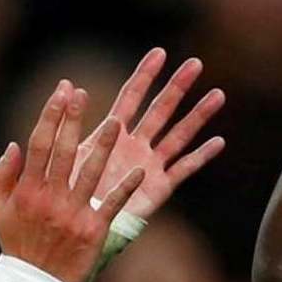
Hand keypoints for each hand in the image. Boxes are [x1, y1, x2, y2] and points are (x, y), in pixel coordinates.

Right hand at [0, 80, 144, 281]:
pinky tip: (139, 172)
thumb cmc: (16, 243)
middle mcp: (50, 198)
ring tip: (116, 122)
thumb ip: (2, 175)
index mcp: (27, 190)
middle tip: (82, 93)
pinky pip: (111, 205)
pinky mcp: (93, 231)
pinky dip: (125, 189)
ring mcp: (73, 214)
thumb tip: (13, 145)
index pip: (39, 143)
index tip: (61, 91)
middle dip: (73, 119)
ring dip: (103, 146)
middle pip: (63, 151)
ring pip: (90, 173)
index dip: (51, 115)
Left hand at [74, 48, 225, 219]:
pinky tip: (219, 142)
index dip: (145, 75)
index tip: (159, 52)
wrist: (73, 230)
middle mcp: (135, 145)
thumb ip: (65, 122)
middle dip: (177, 87)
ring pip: (178, 135)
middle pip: (160, 110)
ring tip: (218, 95)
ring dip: (198, 115)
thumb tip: (67, 85)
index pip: (130, 97)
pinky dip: (200, 156)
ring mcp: (149, 165)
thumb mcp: (63, 154)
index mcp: (111, 134)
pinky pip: (183, 169)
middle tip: (196, 63)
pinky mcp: (158, 188)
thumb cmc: (64, 193)